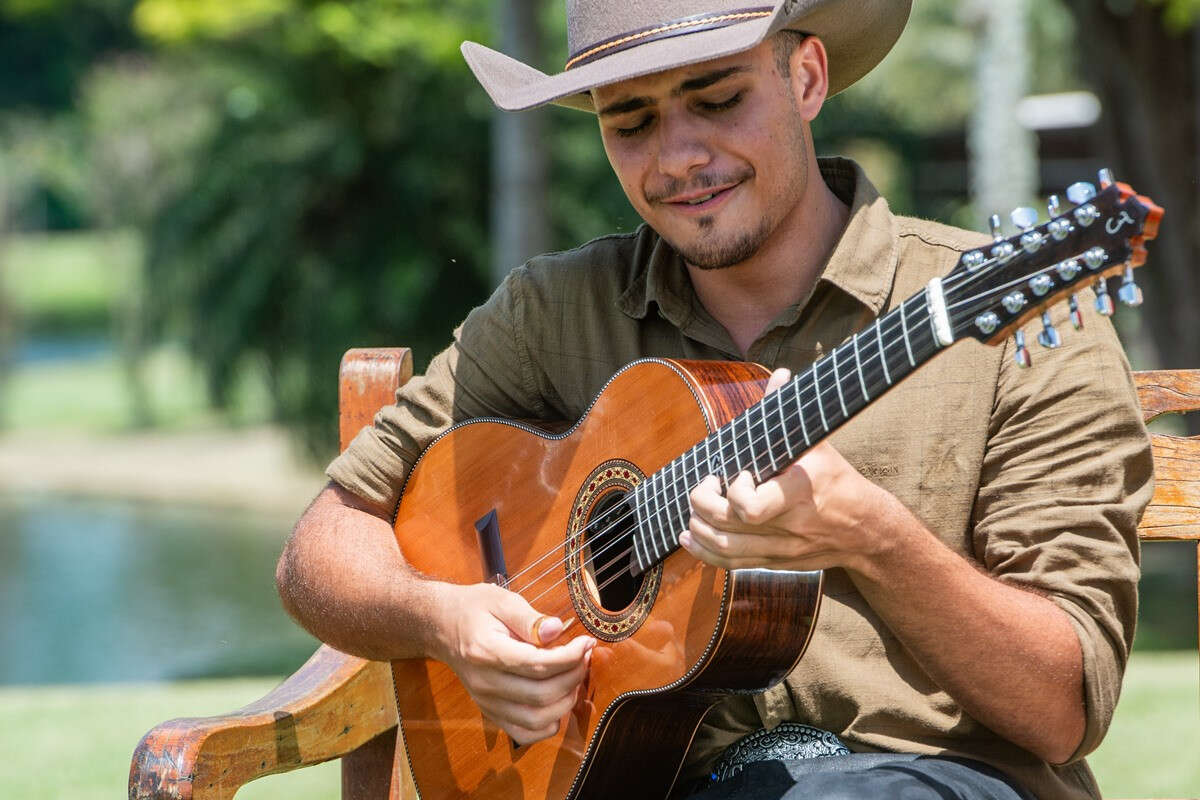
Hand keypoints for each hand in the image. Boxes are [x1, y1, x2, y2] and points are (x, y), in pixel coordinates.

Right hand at [429, 582, 594, 744]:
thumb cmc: (475, 610)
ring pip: (536, 719)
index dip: (569, 657)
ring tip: (573, 677)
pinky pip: (524, 733)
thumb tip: (556, 631)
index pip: (536, 665)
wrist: (443, 627)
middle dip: (573, 677)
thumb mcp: (500, 600)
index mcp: (486, 652)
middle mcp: (485, 683)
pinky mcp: (490, 712)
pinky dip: (547, 725)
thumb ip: (529, 617)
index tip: (586, 642)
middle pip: (540, 695)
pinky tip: (557, 701)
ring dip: (565, 702)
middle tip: (583, 656)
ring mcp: (486, 701)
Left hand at [680, 368, 893, 572]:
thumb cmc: (837, 480)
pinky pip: (731, 564)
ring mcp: (780, 549)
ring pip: (724, 548)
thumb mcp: (819, 444)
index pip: (749, 507)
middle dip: (703, 503)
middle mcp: (787, 526)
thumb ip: (789, 411)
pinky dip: (703, 552)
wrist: (866, 530)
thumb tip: (780, 376)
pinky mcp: (774, 563)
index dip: (733, 491)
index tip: (738, 473)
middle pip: (727, 526)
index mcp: (798, 493)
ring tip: (694, 509)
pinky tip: (690, 536)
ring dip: (698, 527)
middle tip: (707, 485)